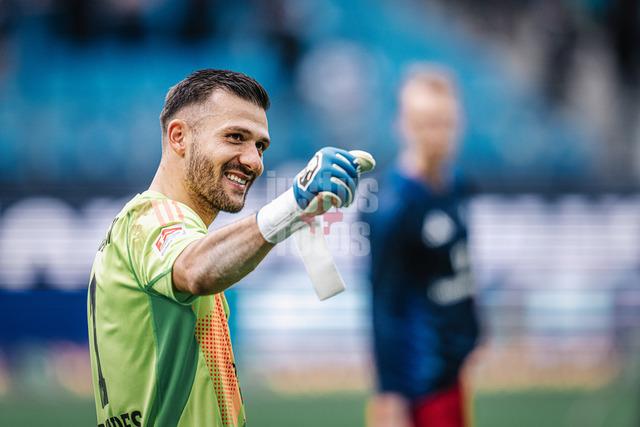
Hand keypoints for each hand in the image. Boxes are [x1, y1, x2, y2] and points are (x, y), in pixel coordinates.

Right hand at [257, 147, 374, 243]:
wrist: (298, 193)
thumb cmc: (319, 181)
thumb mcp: (334, 169)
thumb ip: (351, 165)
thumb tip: (372, 161)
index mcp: (328, 152)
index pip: (353, 163)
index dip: (356, 176)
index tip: (352, 184)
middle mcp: (324, 158)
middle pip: (351, 174)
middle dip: (353, 188)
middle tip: (350, 197)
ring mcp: (321, 170)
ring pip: (346, 183)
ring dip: (349, 195)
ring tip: (347, 201)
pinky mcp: (318, 184)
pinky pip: (339, 192)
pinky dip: (342, 199)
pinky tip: (339, 203)